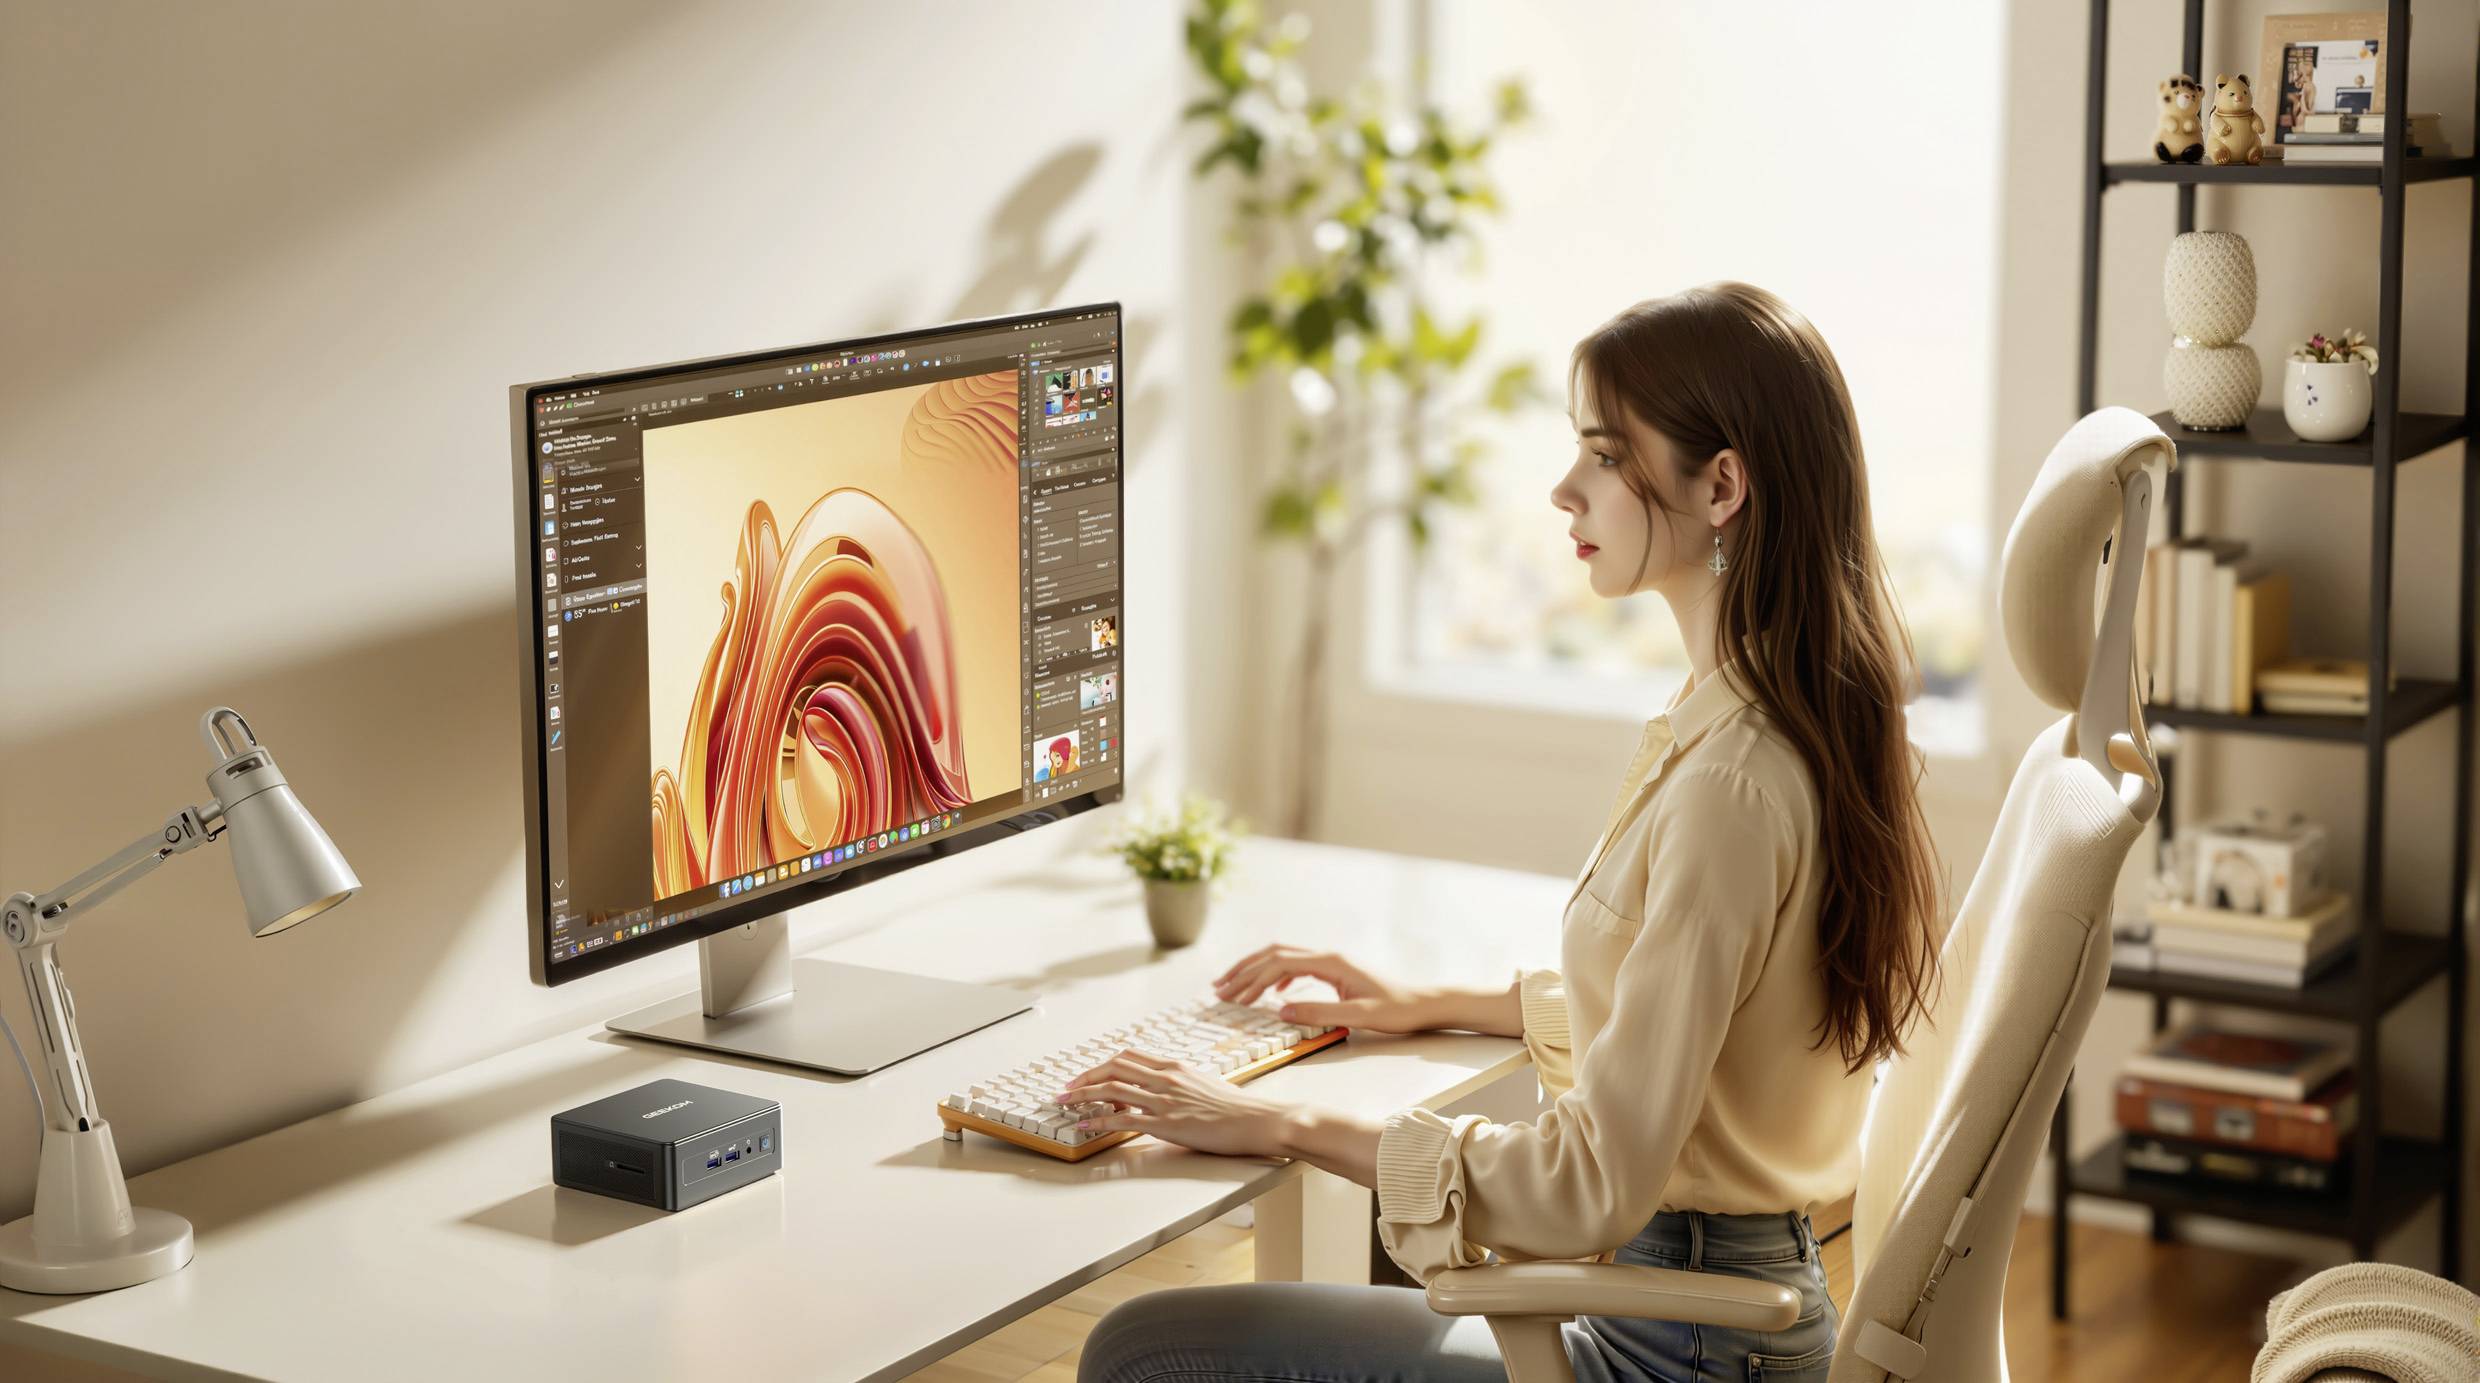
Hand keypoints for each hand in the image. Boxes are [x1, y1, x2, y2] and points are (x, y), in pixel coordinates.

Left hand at [1056, 1050, 1294, 1157]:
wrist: (1258, 1119)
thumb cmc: (1236, 1107)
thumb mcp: (1204, 1084)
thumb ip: (1179, 1083)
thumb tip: (1162, 1090)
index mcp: (1175, 1066)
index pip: (1128, 1057)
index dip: (1102, 1065)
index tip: (1087, 1075)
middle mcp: (1166, 1077)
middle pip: (1114, 1067)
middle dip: (1085, 1077)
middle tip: (1067, 1088)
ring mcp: (1165, 1099)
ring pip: (1112, 1089)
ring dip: (1082, 1095)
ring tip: (1065, 1103)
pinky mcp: (1167, 1123)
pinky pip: (1123, 1119)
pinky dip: (1099, 1120)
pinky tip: (1086, 1125)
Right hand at [1211, 943, 1433, 1034]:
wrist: (1422, 1003)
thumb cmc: (1396, 1010)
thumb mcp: (1358, 1017)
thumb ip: (1319, 1012)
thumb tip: (1280, 1010)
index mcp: (1330, 962)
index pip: (1278, 964)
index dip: (1251, 979)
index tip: (1232, 997)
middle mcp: (1328, 956)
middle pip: (1274, 954)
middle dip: (1244, 971)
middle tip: (1219, 989)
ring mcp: (1331, 961)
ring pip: (1282, 957)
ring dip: (1255, 970)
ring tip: (1233, 986)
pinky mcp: (1335, 970)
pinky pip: (1296, 965)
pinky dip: (1275, 975)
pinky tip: (1270, 991)